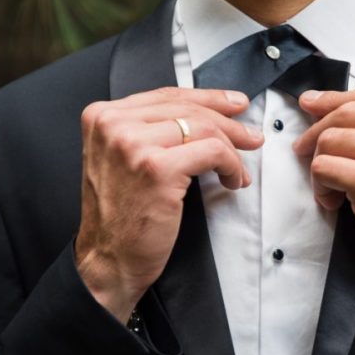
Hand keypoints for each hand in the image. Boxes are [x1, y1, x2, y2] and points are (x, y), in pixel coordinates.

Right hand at [75, 87, 263, 323]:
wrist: (109, 259)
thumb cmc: (123, 216)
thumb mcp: (124, 160)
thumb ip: (151, 132)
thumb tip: (205, 114)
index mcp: (102, 116)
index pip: (167, 95)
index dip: (208, 97)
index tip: (234, 104)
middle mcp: (113, 124)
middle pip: (187, 108)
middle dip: (229, 122)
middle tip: (252, 136)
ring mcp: (132, 145)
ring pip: (204, 128)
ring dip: (232, 150)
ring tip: (240, 169)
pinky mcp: (156, 169)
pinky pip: (212, 152)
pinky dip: (232, 165)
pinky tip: (234, 180)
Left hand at [293, 88, 354, 322]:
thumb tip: (334, 109)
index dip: (332, 99)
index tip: (311, 103)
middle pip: (344, 113)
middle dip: (315, 131)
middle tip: (303, 147)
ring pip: (328, 140)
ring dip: (319, 165)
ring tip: (331, 187)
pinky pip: (323, 167)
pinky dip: (320, 185)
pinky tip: (333, 200)